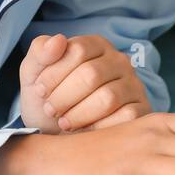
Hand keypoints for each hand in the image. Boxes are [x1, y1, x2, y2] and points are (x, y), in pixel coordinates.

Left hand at [18, 33, 151, 133]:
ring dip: (78, 114)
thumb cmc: (49, 99)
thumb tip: (57, 40)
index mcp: (95, 45)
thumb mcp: (34, 74)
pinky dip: (98, 128)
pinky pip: (124, 118)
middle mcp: (119, 61)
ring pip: (107, 98)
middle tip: (50, 110)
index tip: (40, 90)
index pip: (78, 51)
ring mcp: (133, 85)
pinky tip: (85, 132)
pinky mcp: (141, 111)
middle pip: (91, 74)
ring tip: (64, 123)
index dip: (54, 74)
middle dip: (63, 97)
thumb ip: (40, 52)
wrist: (58, 134)